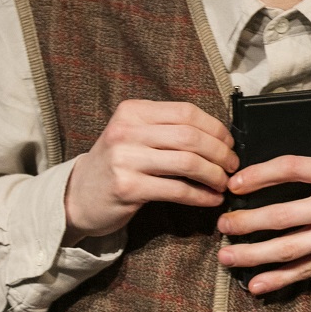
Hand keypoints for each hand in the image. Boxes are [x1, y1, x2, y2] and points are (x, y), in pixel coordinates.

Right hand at [64, 100, 236, 239]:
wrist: (78, 196)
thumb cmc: (117, 165)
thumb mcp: (134, 136)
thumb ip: (167, 130)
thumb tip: (220, 137)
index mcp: (132, 111)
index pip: (186, 112)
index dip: (215, 128)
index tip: (229, 143)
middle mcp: (126, 131)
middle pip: (191, 136)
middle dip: (220, 152)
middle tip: (232, 166)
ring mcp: (125, 159)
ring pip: (188, 162)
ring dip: (214, 175)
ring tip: (223, 183)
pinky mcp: (128, 188)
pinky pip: (178, 190)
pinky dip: (202, 196)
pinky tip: (212, 200)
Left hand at [215, 136, 310, 293]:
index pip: (291, 168)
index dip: (258, 175)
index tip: (235, 181)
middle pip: (280, 215)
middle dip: (245, 222)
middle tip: (220, 224)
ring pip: (288, 249)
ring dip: (253, 255)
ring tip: (227, 257)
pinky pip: (307, 271)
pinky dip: (280, 280)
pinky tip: (257, 286)